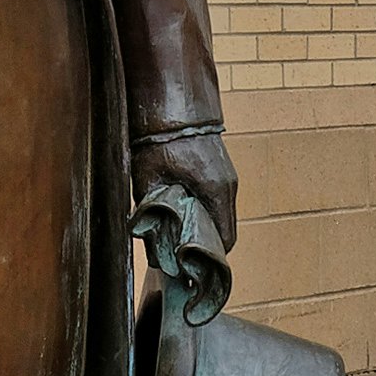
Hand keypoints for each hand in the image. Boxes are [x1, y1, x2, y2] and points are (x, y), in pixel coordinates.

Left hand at [130, 129, 237, 324]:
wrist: (172, 104)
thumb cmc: (158, 141)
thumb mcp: (148, 182)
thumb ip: (154, 216)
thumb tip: (156, 251)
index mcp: (215, 192)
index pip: (225, 241)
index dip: (209, 260)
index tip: (192, 271)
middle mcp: (227, 187)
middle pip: (225, 231)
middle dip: (206, 248)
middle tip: (183, 258)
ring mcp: (227, 177)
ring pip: (221, 216)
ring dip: (205, 229)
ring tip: (180, 238)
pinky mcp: (221, 170)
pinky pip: (218, 201)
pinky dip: (206, 213)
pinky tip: (185, 214)